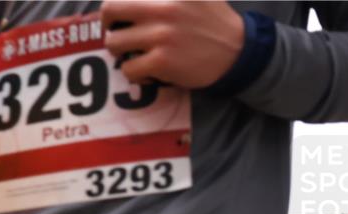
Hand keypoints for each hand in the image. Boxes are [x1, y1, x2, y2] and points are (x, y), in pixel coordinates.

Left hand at [101, 1, 243, 88]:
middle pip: (110, 10)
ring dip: (120, 51)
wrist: (239, 52)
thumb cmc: (215, 21)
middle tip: (117, 31)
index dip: (117, 5)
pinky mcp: (163, 62)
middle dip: (109, 23)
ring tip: (133, 54)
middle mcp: (161, 8)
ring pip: (114, 43)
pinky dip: (134, 72)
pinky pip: (129, 68)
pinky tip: (146, 71)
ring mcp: (161, 36)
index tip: (121, 14)